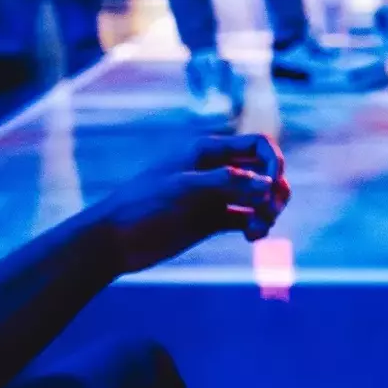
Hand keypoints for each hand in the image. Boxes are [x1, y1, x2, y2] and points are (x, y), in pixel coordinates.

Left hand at [88, 134, 289, 275]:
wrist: (113, 241)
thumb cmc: (142, 205)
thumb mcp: (183, 188)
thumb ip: (226, 182)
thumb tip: (268, 185)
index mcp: (208, 151)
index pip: (258, 146)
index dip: (274, 162)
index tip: (273, 187)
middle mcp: (216, 170)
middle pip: (264, 172)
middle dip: (275, 190)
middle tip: (270, 210)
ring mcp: (215, 196)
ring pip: (259, 197)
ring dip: (268, 210)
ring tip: (259, 229)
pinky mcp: (212, 220)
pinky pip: (247, 218)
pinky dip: (256, 226)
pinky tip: (252, 237)